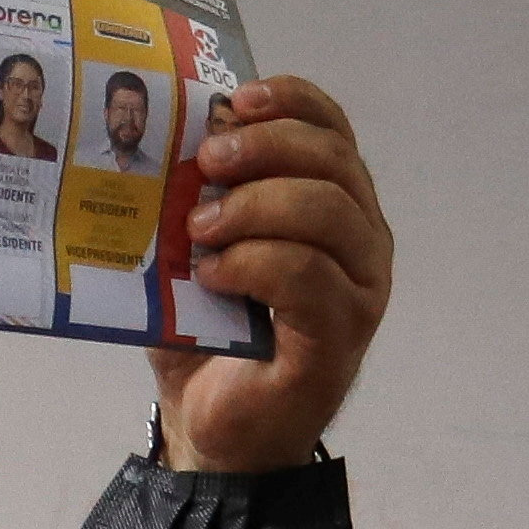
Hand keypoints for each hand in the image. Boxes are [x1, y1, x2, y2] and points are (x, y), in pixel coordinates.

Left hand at [152, 75, 392, 474]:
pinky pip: (308, 277)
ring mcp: (360, 289)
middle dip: (266, 148)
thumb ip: (195, 194)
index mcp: (336, 204)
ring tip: (199, 229)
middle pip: (333, 161)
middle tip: (205, 163)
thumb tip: (165, 135)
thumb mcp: (195, 249)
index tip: (234, 101)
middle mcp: (363, 240)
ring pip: (327, 212)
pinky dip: (254, 263)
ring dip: (255, 206)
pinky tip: (212, 274)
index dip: (291, 102)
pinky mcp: (341, 335)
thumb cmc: (206, 334)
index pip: (333, 129)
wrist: (210, 427)